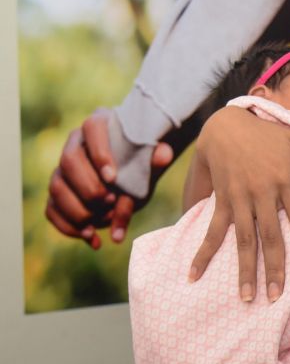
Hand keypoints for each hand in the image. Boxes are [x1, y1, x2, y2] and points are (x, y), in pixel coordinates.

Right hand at [45, 109, 173, 247]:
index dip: (99, 152)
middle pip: (68, 160)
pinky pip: (52, 210)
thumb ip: (156, 159)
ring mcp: (62, 170)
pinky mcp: (58, 194)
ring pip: (57, 187)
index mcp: (98, 125)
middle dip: (88, 186)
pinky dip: (69, 227)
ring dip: (78, 209)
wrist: (133, 177)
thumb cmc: (141, 163)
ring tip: (102, 221)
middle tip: (110, 201)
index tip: (113, 177)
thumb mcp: (150, 164)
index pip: (92, 128)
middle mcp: (74, 144)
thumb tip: (164, 155)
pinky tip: (92, 238)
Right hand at [189, 106, 289, 301]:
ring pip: (243, 239)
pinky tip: (194, 276)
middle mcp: (261, 192)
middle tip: (277, 297)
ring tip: (248, 297)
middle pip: (270, 236)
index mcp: (285, 180)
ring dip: (244, 269)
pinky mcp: (221, 200)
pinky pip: (212, 230)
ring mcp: (238, 198)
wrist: (225, 124)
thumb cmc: (268, 134)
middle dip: (274, 268)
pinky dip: (203, 253)